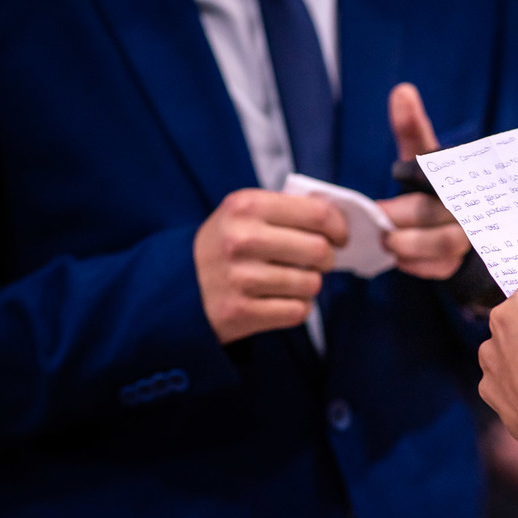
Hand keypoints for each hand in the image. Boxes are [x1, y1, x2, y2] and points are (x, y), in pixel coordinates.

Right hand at [194, 188, 347, 344]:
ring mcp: (240, 277)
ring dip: (310, 286)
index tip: (339, 238)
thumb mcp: (244, 213)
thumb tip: (341, 219)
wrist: (177, 286)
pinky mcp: (240, 312)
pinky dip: (297, 308)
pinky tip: (281, 301)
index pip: (318, 214)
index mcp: (247, 206)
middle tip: (318, 262)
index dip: (339, 228)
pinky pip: (297, 311)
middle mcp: (241, 239)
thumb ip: (288, 210)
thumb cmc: (226, 245)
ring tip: (293, 282)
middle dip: (327, 259)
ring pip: (311, 284)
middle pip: (319, 250)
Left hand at [378, 82, 469, 279]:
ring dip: (411, 244)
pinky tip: (401, 260)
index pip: (434, 158)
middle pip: (434, 209)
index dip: (416, 158)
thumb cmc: (438, 191)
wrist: (474, 234)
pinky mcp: (466, 263)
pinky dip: (419, 266)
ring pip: (446, 242)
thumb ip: (412, 130)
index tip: (395, 169)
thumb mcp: (424, 161)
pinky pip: (444, 268)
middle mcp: (468, 203)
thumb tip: (402, 90)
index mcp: (456, 172)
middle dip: (401, 217)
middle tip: (376, 220)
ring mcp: (472, 235)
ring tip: (388, 243)